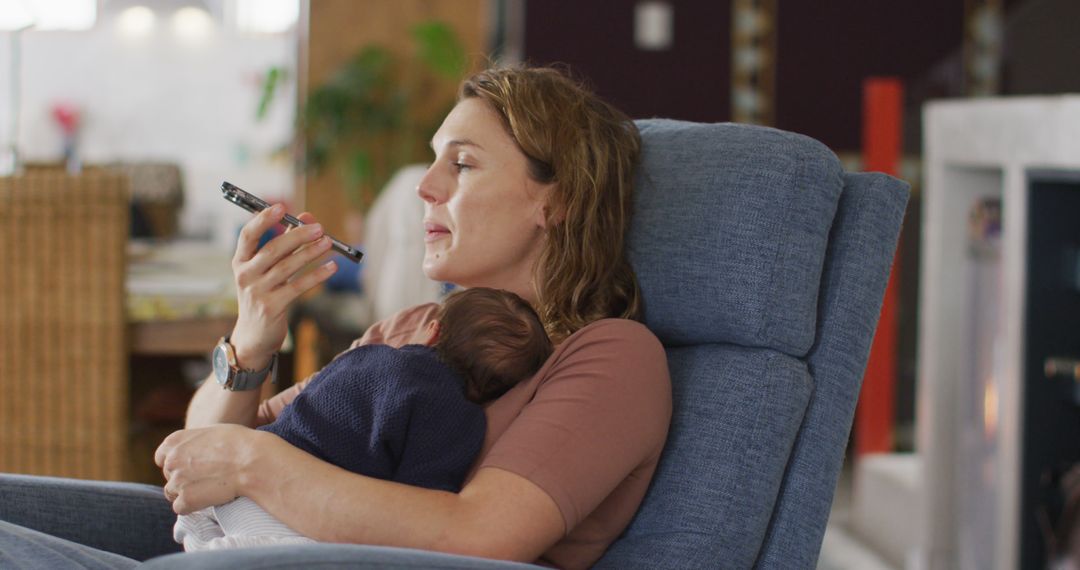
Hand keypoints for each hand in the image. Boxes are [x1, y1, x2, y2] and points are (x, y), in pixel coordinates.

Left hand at [154, 424, 262, 513]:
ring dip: (187, 493)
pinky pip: (181, 508)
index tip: (190, 468)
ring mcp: (176, 481)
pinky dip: (192, 507)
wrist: (253, 461)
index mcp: (175, 441)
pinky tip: (208, 500)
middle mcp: (171, 460)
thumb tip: (193, 452)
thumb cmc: (240, 443)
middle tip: (206, 479)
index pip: (162, 457)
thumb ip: (194, 442)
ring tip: (209, 490)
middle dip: (183, 479)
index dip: (176, 464)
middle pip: (169, 476)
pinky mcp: (186, 500)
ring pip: (172, 493)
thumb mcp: (211, 432)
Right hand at [229, 206, 337, 368]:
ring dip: (310, 253)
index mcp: (240, 262)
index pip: (247, 235)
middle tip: (319, 227)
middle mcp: (245, 275)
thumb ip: (284, 242)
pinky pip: (298, 287)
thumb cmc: (263, 294)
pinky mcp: (272, 307)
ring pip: (287, 267)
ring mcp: (257, 292)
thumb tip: (306, 217)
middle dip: (297, 236)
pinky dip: (316, 276)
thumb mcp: (266, 270)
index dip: (263, 220)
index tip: (281, 207)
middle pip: (272, 250)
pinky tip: (331, 267)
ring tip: (328, 243)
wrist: (253, 335)